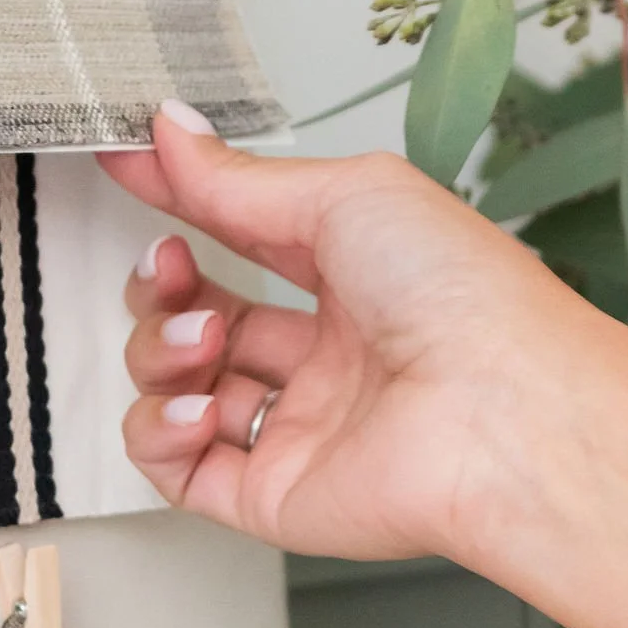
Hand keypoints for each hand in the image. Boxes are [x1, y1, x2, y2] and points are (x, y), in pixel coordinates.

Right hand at [101, 104, 563, 565]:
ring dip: (162, 351)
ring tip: (205, 341)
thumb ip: (241, 179)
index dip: (178, 201)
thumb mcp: (347, 196)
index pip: (241, 236)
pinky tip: (198, 408)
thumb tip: (171, 133)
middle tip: (171, 267)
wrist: (502, 413)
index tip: (125, 164)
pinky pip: (176, 469)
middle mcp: (327, 356)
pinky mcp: (271, 494)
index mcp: (356, 279)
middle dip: (160, 286)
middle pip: (198, 317)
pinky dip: (161, 432)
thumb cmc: (464, 297)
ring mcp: (298, 427)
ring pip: (177, 388)